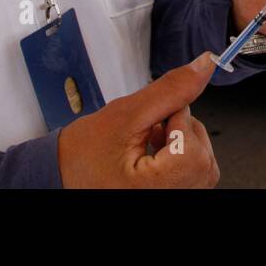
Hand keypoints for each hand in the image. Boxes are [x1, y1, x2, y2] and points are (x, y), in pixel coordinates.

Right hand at [57, 52, 219, 187]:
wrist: (62, 174)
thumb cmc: (83, 156)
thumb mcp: (126, 115)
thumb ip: (170, 90)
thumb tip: (203, 66)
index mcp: (153, 189)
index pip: (193, 149)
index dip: (177, 122)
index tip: (156, 118)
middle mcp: (170, 198)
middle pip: (203, 155)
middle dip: (181, 130)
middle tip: (150, 129)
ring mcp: (174, 199)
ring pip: (202, 163)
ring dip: (182, 142)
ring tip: (150, 141)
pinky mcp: (175, 195)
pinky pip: (195, 176)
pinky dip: (182, 157)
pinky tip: (157, 154)